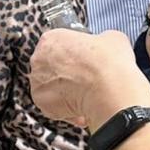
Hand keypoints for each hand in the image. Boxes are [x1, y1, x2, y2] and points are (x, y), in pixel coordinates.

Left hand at [31, 28, 145, 128]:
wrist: (109, 90)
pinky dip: (68, 110)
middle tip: (86, 78)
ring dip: (66, 92)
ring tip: (87, 94)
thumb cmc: (108, 63)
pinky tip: (84, 107)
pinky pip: (55, 107)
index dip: (73, 53)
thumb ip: (99, 41)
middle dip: (67, 73)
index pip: (58, 44)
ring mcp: (38, 83)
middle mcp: (39, 60)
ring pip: (52, 88)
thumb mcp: (112, 39)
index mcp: (51, 39)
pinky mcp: (43, 104)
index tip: (84, 60)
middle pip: (51, 66)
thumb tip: (104, 46)